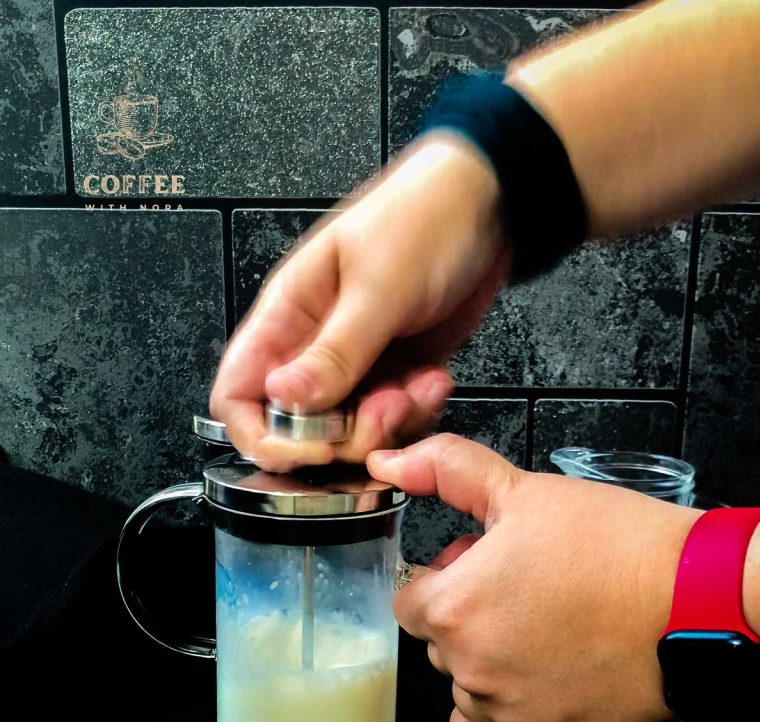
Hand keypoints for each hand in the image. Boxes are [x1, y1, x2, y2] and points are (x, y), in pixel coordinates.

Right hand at [210, 134, 508, 470]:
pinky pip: (393, 420)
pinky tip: (433, 379)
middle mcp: (313, 346)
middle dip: (343, 435)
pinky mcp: (395, 373)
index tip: (312, 447)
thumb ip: (333, 350)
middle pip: (298, 428)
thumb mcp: (377, 286)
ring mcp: (356, 364)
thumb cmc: (425, 216)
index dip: (264, 435)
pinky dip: (416, 413)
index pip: (238, 396)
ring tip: (417, 387)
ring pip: (350, 431)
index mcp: (287, 315)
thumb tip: (281, 397)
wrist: (491, 205)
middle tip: (384, 409)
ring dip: (387, 426)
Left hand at [368, 435, 700, 721]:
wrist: (696, 597)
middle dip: (465, 616)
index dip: (443, 577)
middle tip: (518, 590)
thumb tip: (392, 462)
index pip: (409, 601)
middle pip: (438, 643)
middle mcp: (471, 671)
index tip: (478, 568)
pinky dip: (492, 721)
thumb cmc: (618, 547)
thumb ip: (446, 470)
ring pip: (464, 688)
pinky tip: (520, 687)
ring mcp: (508, 715)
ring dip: (484, 662)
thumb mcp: (524, 489)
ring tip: (540, 629)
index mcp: (454, 609)